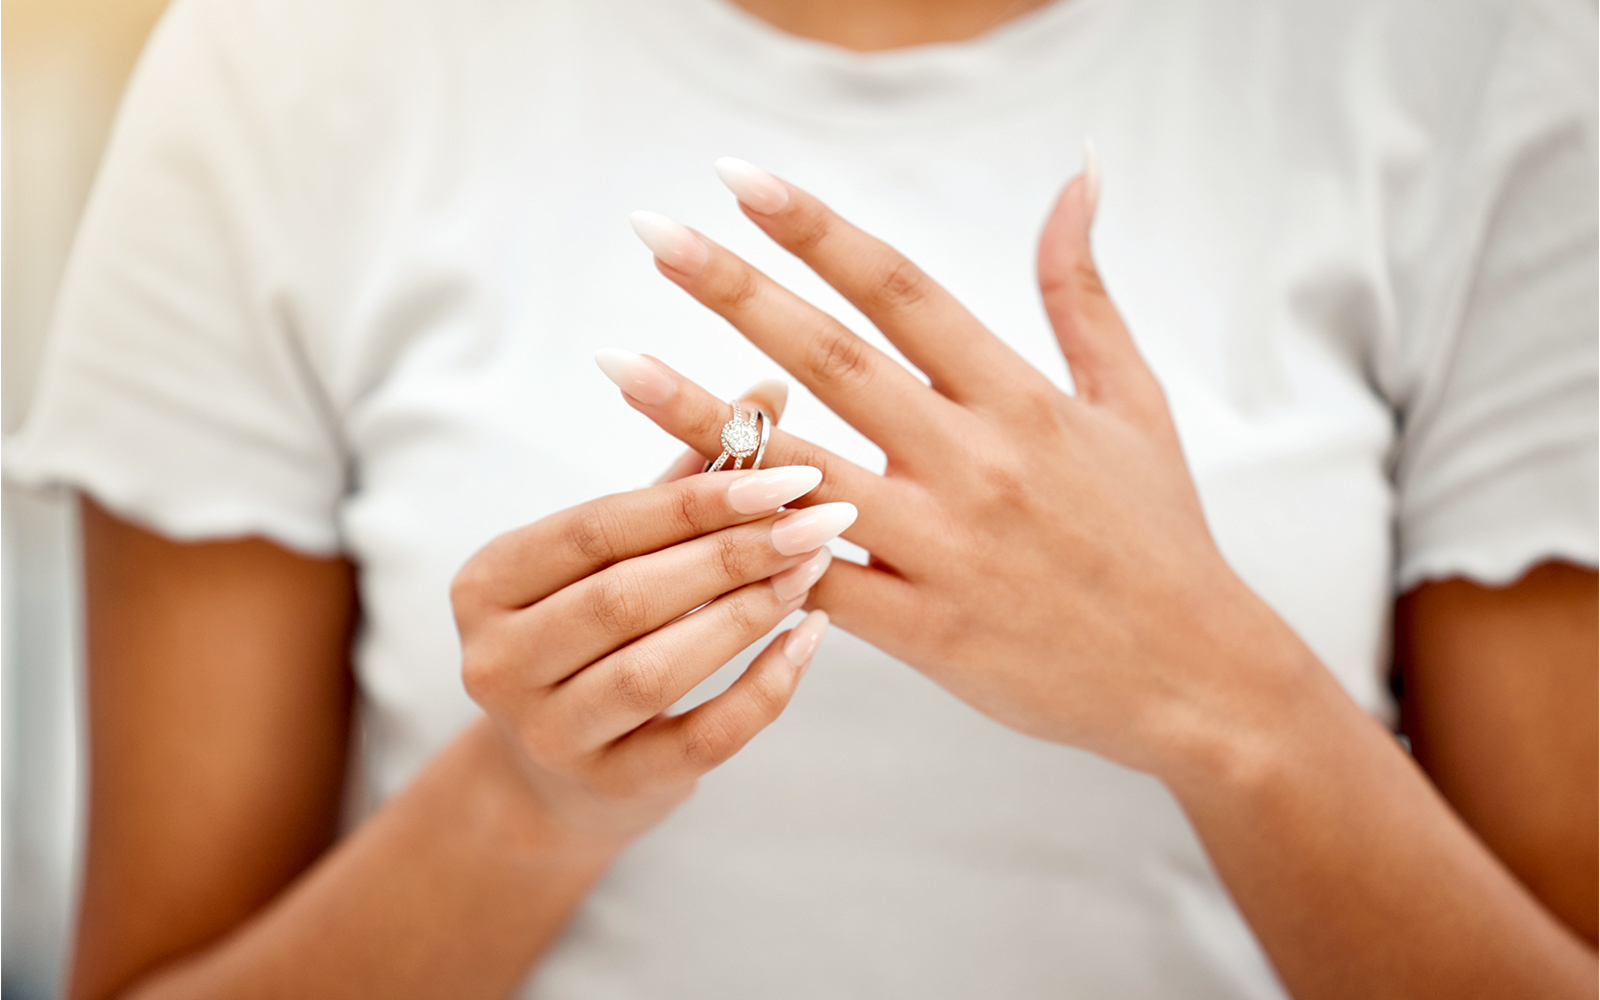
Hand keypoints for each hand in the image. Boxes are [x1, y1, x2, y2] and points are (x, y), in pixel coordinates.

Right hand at [452, 442, 853, 839]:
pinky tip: (808, 642)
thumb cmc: (598, 632)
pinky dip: (761, 689)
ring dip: (747, 614)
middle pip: (626, 596)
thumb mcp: (621, 553)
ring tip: (813, 569)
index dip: (696, 499)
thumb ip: (687, 476)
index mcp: (488, 581)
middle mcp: (497, 660)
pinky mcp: (607, 788)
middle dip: (733, 553)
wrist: (558, 773)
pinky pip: (699, 739)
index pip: (598, 528)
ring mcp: (546, 734)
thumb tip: (769, 391)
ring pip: (655, 669)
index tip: (787, 472)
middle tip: (820, 518)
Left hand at [606, 160, 1318, 778]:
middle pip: (835, 361)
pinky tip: (677, 516)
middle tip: (655, 237)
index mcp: (1021, 400)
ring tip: (619, 366)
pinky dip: (752, 553)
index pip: (902, 292)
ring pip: (800, 474)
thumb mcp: (1131, 402)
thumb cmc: (1157, 534)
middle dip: (736, 291)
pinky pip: (818, 584)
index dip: (817, 231)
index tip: (742, 182)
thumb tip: (1075, 179)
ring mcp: (945, 548)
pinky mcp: (925, 629)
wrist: (1192, 676)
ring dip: (703, 417)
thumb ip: (1082, 293)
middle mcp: (976, 463)